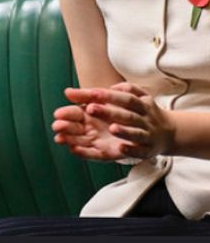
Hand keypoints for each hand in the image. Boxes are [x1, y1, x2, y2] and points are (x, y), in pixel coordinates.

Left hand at [54, 83, 174, 160]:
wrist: (170, 132)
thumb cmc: (141, 112)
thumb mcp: (129, 98)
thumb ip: (103, 94)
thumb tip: (71, 92)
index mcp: (140, 103)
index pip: (124, 97)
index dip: (108, 95)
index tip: (90, 93)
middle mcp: (145, 118)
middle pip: (128, 114)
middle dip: (110, 112)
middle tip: (90, 109)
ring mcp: (148, 134)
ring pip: (136, 133)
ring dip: (124, 131)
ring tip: (111, 128)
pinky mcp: (149, 150)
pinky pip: (141, 151)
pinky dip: (132, 150)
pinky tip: (121, 149)